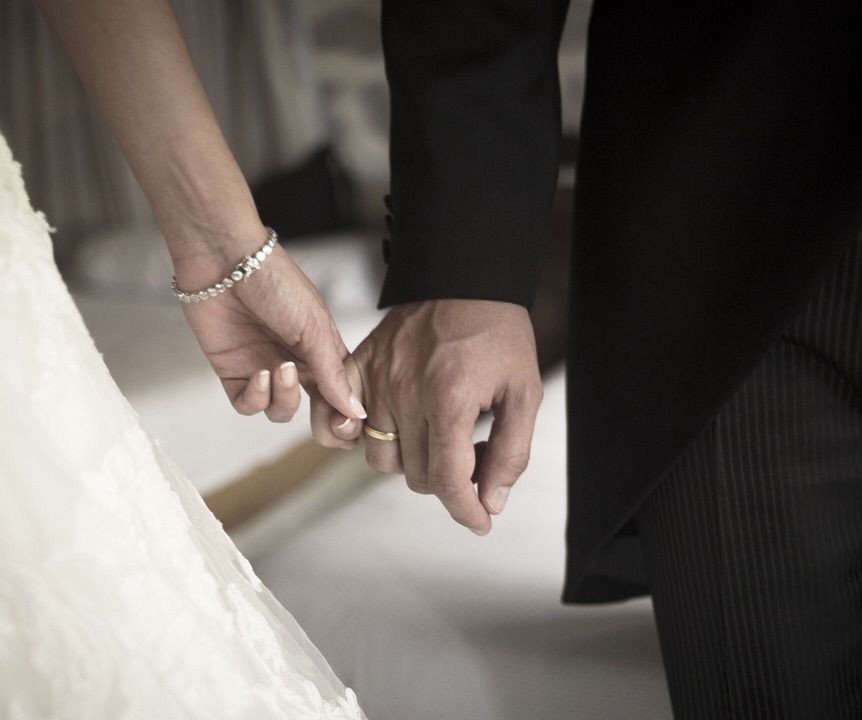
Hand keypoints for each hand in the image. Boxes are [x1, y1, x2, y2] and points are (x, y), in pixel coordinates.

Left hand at [177, 243, 365, 424]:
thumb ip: (334, 374)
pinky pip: (248, 404)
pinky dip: (256, 397)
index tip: (350, 424)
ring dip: (285, 399)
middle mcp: (296, 362)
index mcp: (322, 349)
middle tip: (325, 424)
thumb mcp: (314, 328)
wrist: (225, 260)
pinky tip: (260, 374)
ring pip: (280, 410)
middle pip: (313, 408)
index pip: (341, 392)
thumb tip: (357, 413)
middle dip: (321, 420)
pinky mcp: (233, 372)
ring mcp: (264, 368)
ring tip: (281, 369)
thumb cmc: (277, 282)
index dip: (346, 413)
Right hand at [313, 299, 542, 533]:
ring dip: (412, 461)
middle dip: (451, 480)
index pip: (448, 480)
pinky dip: (354, 438)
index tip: (480, 522)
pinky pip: (337, 422)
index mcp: (449, 401)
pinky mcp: (358, 367)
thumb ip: (511, 452)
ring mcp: (376, 381)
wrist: (463, 276)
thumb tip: (490, 502)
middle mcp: (406, 394)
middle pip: (417, 475)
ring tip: (439, 437)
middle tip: (476, 454)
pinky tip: (389, 431)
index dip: (467, 511)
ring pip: (381, 458)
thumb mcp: (524, 392)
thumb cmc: (498, 332)